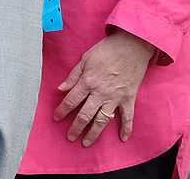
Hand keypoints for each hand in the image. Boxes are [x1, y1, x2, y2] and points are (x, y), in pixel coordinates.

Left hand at [53, 28, 156, 145]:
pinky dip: (126, 128)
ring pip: (103, 120)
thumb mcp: (85, 58)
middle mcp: (100, 92)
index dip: (62, 110)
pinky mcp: (129, 98)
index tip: (56, 118)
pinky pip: (128, 116)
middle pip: (85, 114)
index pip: (71, 100)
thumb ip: (73, 75)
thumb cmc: (107, 50)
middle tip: (70, 137)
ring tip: (86, 142)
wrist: (132, 46)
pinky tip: (122, 138)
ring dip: (94, 132)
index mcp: (88, 81)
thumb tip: (61, 88)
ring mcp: (116, 97)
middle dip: (76, 127)